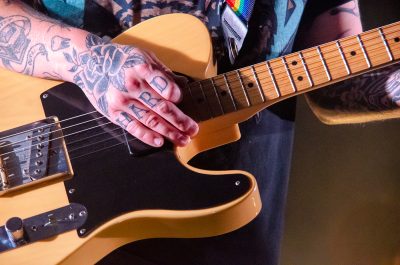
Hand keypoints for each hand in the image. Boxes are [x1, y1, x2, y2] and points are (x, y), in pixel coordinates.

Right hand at [66, 34, 198, 146]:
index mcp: (141, 67)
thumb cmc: (122, 59)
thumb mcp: (144, 56)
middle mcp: (131, 85)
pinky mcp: (113, 113)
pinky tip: (160, 142)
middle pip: (160, 107)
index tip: (182, 101)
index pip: (163, 85)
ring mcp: (121, 101)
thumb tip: (183, 84)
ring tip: (183, 140)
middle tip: (193, 129)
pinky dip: (147, 136)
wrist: (89, 63)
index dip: (176, 94)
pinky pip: (133, 128)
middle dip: (180, 120)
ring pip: (150, 120)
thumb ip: (163, 72)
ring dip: (169, 132)